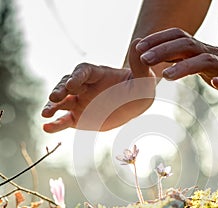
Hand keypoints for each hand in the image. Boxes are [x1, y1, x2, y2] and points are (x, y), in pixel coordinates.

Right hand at [41, 39, 155, 131]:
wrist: (135, 103)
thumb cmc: (140, 88)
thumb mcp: (144, 78)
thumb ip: (139, 64)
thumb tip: (138, 43)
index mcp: (97, 74)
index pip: (83, 72)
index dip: (77, 77)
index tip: (72, 85)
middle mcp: (84, 86)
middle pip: (67, 85)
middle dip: (60, 90)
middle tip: (54, 97)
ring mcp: (80, 102)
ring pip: (62, 102)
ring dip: (52, 107)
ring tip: (45, 114)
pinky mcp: (78, 117)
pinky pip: (64, 121)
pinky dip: (55, 124)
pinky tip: (46, 128)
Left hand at [136, 28, 217, 105]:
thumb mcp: (201, 65)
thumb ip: (183, 61)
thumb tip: (160, 59)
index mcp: (201, 52)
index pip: (178, 39)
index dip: (158, 41)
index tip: (139, 48)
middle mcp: (213, 55)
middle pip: (187, 46)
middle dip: (163, 50)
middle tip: (143, 59)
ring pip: (206, 61)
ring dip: (184, 67)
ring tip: (167, 76)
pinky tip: (215, 84)